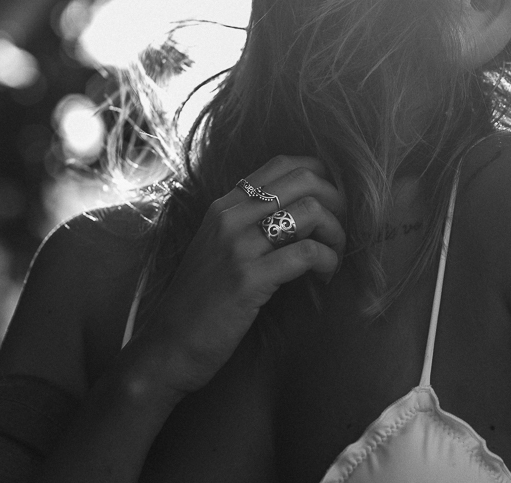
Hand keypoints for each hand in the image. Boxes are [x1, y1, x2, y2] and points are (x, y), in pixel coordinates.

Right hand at [127, 156, 345, 396]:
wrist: (167, 347)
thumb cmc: (200, 302)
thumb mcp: (217, 249)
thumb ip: (248, 223)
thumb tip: (301, 209)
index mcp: (223, 206)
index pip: (283, 163)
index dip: (321, 175)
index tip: (335, 202)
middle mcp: (229, 218)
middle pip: (304, 180)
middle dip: (338, 201)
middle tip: (342, 229)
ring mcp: (237, 247)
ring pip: (311, 212)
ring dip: (337, 234)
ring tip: (334, 257)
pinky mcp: (248, 280)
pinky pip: (306, 253)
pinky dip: (328, 261)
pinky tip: (326, 276)